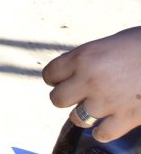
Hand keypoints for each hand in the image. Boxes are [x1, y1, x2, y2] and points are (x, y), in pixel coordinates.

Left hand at [43, 27, 140, 141]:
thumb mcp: (110, 43)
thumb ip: (90, 59)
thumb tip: (77, 70)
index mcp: (83, 57)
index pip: (50, 74)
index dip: (55, 78)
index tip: (61, 80)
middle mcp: (89, 80)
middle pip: (57, 99)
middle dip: (66, 98)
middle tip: (77, 95)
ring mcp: (107, 101)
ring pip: (77, 118)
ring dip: (84, 115)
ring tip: (94, 109)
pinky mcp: (126, 118)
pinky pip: (102, 134)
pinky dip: (102, 131)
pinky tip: (108, 124)